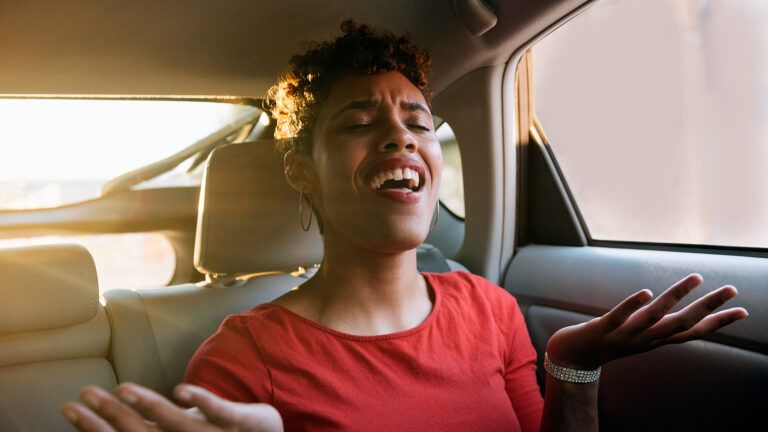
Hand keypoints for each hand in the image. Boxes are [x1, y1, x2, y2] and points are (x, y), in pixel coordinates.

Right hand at [61, 383, 282, 431]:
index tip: (69, 407)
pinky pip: (222, 411)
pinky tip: (181, 389)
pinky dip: (202, 401)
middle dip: (112, 415)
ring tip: (124, 389)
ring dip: (150, 406)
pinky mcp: (242, 422)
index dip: (95, 426)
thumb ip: (148, 424)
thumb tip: (110, 410)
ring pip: (179, 424)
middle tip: (84, 394)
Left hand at [546, 274, 747, 369]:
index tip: (743, 310)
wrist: (571, 358)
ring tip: (695, 277)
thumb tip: (676, 312)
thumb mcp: (637, 336)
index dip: (717, 323)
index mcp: (654, 339)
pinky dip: (633, 305)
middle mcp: (644, 339)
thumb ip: (656, 326)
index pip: (692, 332)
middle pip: (682, 324)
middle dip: (708, 307)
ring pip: (654, 317)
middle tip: (731, 288)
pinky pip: (620, 316)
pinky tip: (647, 291)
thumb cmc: (607, 342)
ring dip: (676, 297)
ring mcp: (624, 335)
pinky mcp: (602, 329)